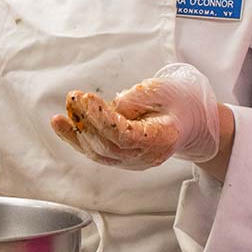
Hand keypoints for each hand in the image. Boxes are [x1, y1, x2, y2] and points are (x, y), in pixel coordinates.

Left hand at [51, 63, 222, 170]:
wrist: (190, 122)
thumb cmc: (179, 103)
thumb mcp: (164, 90)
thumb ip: (138, 97)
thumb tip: (111, 106)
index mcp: (161, 140)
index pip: (125, 135)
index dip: (103, 118)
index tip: (88, 99)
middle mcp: (144, 157)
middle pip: (108, 146)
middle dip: (87, 121)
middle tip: (74, 97)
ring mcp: (131, 162)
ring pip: (98, 152)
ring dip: (77, 131)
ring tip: (66, 108)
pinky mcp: (120, 158)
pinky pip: (95, 151)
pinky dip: (76, 137)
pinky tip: (61, 123)